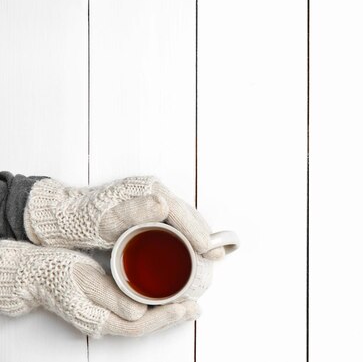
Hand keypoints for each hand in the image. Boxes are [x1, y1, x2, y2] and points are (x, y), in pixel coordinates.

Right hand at [0, 240, 199, 336]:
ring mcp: (106, 316)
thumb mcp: (82, 280)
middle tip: (197, 308)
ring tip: (191, 304)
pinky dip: (156, 306)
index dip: (165, 318)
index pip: (140, 325)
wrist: (34, 276)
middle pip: (146, 326)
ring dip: (168, 313)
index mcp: (99, 318)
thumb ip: (110, 297)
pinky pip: (138, 311)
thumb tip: (140, 311)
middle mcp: (105, 321)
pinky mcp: (109, 306)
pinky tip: (169, 296)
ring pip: (144, 320)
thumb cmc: (55, 275)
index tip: (186, 307)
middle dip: (173, 317)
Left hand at [23, 177, 224, 258]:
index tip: (210, 251)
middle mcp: (153, 190)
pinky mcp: (147, 206)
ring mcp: (151, 197)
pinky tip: (190, 247)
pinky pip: (174, 219)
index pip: (182, 212)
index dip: (199, 232)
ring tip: (209, 254)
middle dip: (204, 234)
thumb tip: (163, 204)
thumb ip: (133, 212)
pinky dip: (186, 232)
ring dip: (197, 234)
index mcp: (148, 190)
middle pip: (187, 213)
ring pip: (183, 216)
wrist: (62, 215)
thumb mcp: (105, 220)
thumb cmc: (81, 220)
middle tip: (217, 256)